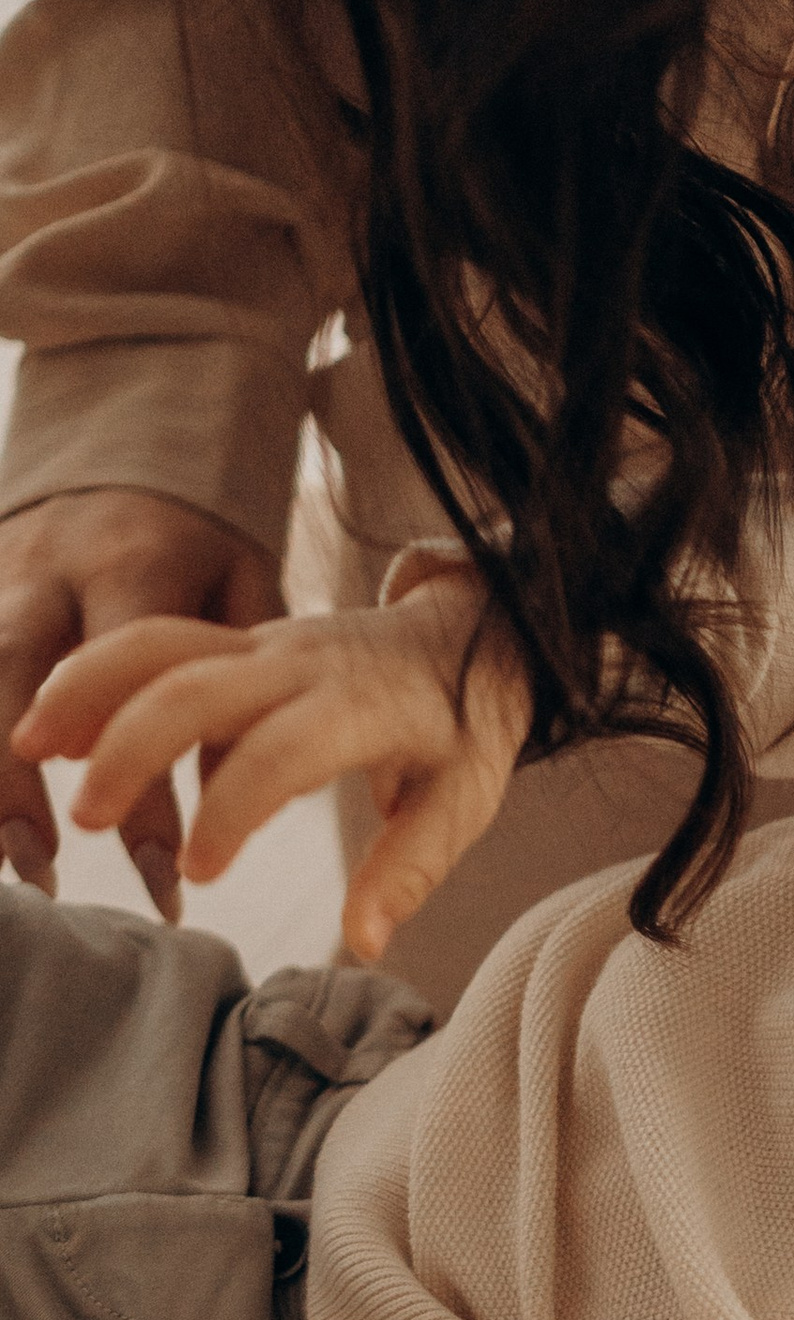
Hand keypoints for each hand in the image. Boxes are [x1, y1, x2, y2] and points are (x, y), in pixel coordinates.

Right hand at [0, 487, 280, 915]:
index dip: (140, 772)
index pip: (130, 674)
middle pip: (10, 667)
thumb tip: (230, 784)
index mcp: (132, 563)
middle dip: (12, 774)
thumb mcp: (243, 582)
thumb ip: (243, 672)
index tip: (164, 868)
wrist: (120, 451)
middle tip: (42, 864)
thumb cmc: (197, 543)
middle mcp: (47, 570)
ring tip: (5, 861)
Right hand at [14, 558, 529, 958]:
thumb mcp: (463, 799)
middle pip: (196, 685)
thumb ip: (410, 867)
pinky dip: (93, 675)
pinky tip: (53, 725)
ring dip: (87, 690)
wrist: (471, 630)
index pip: (282, 751)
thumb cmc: (464, 726)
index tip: (198, 873)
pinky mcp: (234, 640)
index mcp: (359, 707)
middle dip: (130, 748)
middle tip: (85, 821)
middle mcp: (299, 664)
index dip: (234, 811)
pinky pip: (152, 643)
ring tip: (27, 749)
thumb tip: (363, 942)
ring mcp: (259, 644)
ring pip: (158, 645)